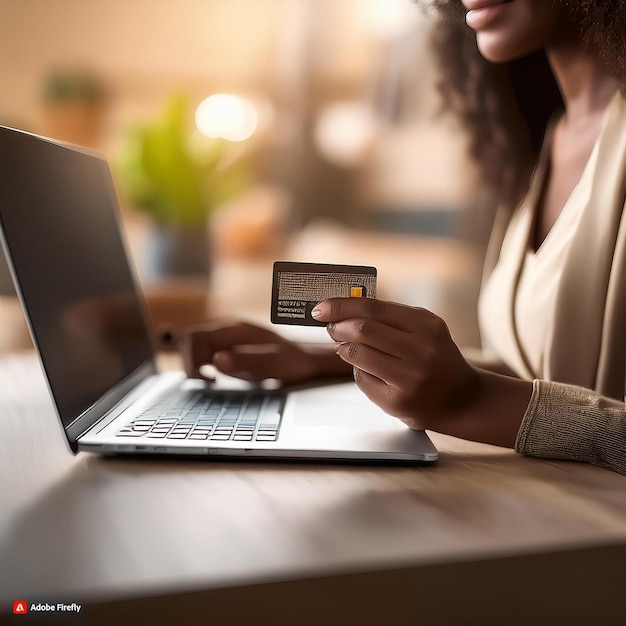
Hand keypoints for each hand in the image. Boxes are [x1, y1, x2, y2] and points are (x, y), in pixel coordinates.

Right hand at [181, 319, 349, 383]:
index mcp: (235, 330)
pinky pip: (208, 352)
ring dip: (196, 364)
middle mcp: (229, 331)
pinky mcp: (231, 347)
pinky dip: (204, 365)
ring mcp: (229, 338)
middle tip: (206, 382)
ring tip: (210, 381)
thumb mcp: (271, 364)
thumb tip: (216, 360)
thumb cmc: (292, 361)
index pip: (196, 338)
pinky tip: (216, 378)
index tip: (205, 379)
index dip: (192, 359)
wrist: (306, 358)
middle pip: (192, 340)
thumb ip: (244, 361)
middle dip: (191, 362)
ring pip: (198, 346)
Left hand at [312, 298, 480, 429]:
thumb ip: (391, 317)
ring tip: (344, 346)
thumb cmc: (437, 358)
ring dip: (343, 348)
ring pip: (358, 355)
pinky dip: (357, 370)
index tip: (322, 307)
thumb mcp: (426, 330)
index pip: (374, 308)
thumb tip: (345, 309)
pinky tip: (365, 368)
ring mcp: (410, 379)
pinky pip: (362, 379)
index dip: (342, 305)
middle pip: (363, 330)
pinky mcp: (398, 402)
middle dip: (338, 326)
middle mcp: (422, 352)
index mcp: (428, 326)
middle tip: (330, 327)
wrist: (463, 400)